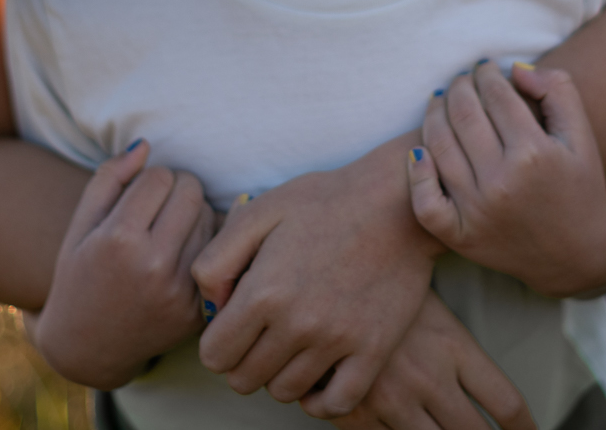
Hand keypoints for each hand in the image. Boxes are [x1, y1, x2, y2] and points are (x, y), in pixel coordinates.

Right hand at [32, 140, 214, 388]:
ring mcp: (179, 291)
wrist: (87, 346)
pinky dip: (206, 245)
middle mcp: (152, 266)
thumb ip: (108, 178)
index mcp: (118, 240)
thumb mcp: (80, 225)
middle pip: (191, 192)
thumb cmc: (80, 275)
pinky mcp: (197, 310)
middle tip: (161, 206)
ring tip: (170, 230)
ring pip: (209, 219)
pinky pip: (218, 254)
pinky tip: (184, 253)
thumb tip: (146, 145)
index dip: (150, 179)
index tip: (141, 195)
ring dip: (193, 216)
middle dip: (178, 189)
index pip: (161, 176)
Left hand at [192, 140, 441, 415]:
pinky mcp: (373, 350)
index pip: (214, 356)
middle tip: (260, 334)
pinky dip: (320, 400)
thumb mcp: (258, 211)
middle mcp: (297, 324)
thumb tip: (209, 305)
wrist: (396, 203)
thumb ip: (216, 259)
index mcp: (263, 293)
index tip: (233, 326)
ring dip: (278, 375)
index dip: (217, 343)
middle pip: (245, 380)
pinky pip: (336, 403)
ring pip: (285, 392)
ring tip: (289, 346)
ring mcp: (337, 342)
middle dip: (243, 361)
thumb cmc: (324, 202)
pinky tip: (317, 374)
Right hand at [328, 291, 535, 429]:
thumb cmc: (380, 276)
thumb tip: (491, 385)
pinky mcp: (356, 411)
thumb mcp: (428, 299)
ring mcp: (392, 398)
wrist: (321, 270)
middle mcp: (430, 378)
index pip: (505, 403)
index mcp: (454, 347)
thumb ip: (459, 346)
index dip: (525, 428)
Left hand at [407, 62, 605, 296]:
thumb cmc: (580, 187)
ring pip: (438, 146)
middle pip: (464, 114)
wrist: (579, 256)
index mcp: (535, 154)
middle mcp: (502, 183)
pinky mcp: (462, 236)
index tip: (485, 67)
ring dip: (435, 113)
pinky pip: (425, 202)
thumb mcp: (581, 136)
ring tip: (442, 100)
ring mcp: (477, 211)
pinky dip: (416, 172)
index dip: (487, 74)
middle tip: (463, 79)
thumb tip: (515, 69)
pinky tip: (419, 150)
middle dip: (460, 86)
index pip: (495, 95)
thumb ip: (558, 90)